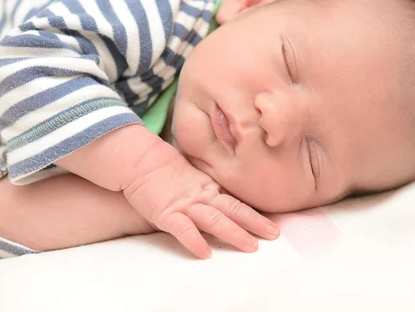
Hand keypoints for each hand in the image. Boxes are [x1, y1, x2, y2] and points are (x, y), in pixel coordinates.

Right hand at [122, 146, 279, 258]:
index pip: (236, 203)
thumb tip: (229, 205)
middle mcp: (201, 197)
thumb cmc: (165, 173)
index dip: (255, 214)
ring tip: (251, 246)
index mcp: (209, 190)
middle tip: (274, 234)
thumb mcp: (193, 180)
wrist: (140, 161)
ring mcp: (184, 205)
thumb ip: (210, 191)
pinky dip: (194, 241)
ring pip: (214, 220)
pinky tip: (206, 253)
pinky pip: (182, 229)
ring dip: (234, 233)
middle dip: (255, 223)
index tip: (274, 226)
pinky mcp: (166, 213)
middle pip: (233, 210)